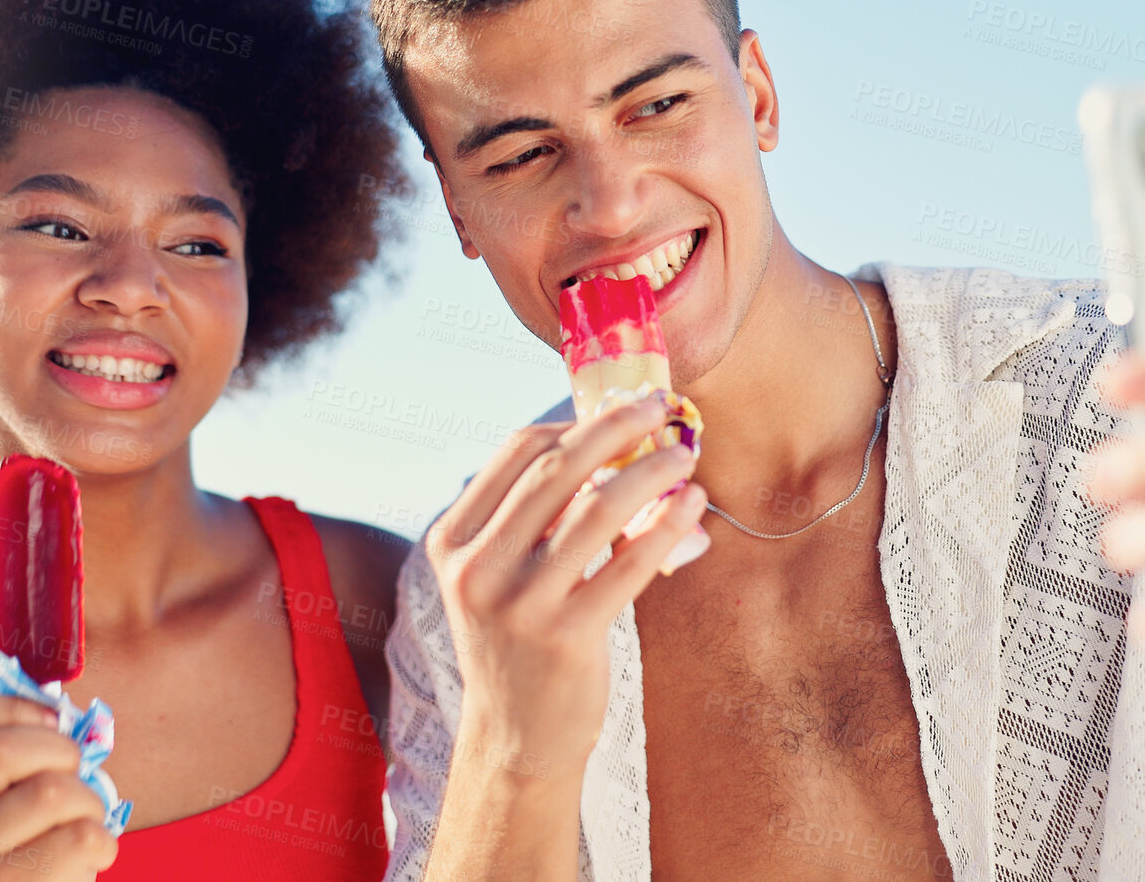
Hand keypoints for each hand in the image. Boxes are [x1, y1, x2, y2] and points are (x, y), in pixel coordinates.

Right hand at [0, 688, 119, 880]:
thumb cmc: (39, 851)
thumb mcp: (16, 799)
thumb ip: (26, 756)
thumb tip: (62, 715)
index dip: (14, 705)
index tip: (52, 722)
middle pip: (2, 749)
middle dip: (63, 754)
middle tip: (78, 781)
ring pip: (49, 792)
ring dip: (90, 803)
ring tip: (85, 826)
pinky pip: (79, 837)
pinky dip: (103, 843)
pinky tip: (90, 858)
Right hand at [425, 396, 707, 778]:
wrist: (515, 738)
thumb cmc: (521, 642)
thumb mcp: (500, 577)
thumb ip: (537, 519)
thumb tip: (617, 449)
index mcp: (452, 541)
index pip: (516, 454)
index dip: (575, 422)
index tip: (620, 409)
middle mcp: (476, 568)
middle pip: (556, 470)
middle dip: (615, 428)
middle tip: (659, 407)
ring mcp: (518, 604)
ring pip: (597, 511)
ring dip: (651, 473)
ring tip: (685, 456)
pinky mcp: (565, 637)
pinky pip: (628, 565)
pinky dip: (667, 528)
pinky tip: (691, 509)